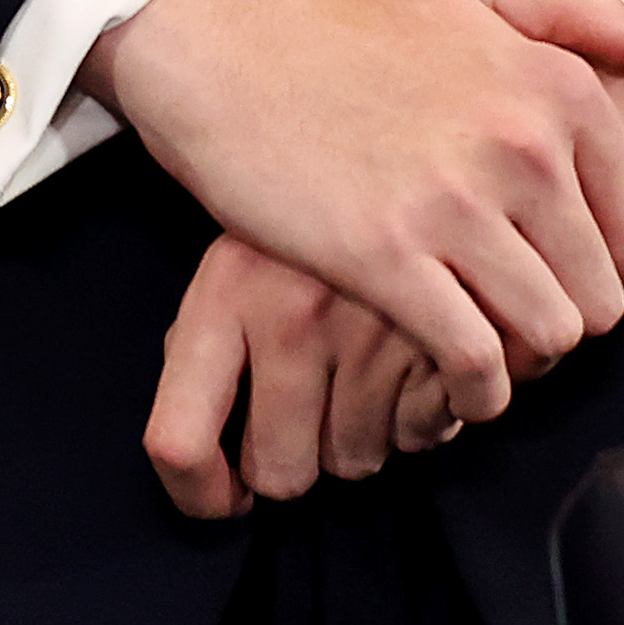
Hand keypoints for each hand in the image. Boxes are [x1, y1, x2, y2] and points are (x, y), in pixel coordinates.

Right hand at [84, 0, 623, 420]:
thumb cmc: (345, 26)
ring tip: (486, 350)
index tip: (562, 278)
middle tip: (516, 320)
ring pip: (548, 335)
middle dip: (564, 322)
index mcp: (556, 86)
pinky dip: (473, 389)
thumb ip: (577, 7)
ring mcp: (457, 204)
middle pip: (601, 297)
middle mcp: (524, 145)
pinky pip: (473, 359)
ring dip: (521, 361)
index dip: (607, 275)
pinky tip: (453, 381)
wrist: (226, 52)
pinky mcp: (389, 257)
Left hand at [138, 233, 464, 520]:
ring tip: (369, 372)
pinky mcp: (444, 332)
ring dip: (365, 436)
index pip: (179, 441)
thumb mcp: (240, 252)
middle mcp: (290, 315)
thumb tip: (205, 461)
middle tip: (313, 414)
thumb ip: (212, 342)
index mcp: (224, 294)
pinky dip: (424, 415)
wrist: (401, 124)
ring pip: (356, 460)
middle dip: (298, 459)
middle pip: (280, 472)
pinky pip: (423, 434)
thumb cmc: (310, 208)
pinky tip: (417, 364)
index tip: (225, 500)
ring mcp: (369, 327)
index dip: (197, 496)